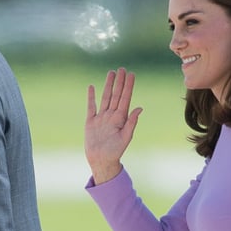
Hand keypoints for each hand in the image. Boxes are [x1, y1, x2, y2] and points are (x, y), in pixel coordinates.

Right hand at [85, 68, 142, 183]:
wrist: (101, 161)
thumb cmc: (115, 152)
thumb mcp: (125, 137)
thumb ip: (131, 122)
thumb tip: (140, 108)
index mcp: (121, 119)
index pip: (125, 99)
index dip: (128, 87)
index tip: (132, 75)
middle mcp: (112, 116)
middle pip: (116, 95)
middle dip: (120, 82)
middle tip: (122, 69)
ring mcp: (101, 118)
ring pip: (105, 97)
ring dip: (108, 85)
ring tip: (111, 73)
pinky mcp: (91, 121)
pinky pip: (91, 106)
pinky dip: (91, 97)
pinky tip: (92, 87)